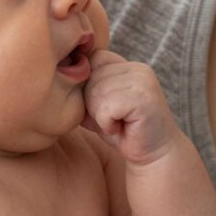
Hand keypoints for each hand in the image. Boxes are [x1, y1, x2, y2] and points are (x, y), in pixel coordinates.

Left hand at [82, 50, 181, 165]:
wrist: (154, 155)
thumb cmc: (124, 131)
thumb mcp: (98, 105)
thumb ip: (85, 88)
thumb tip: (61, 76)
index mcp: (127, 65)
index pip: (93, 60)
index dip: (90, 86)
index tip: (107, 107)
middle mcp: (137, 68)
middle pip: (91, 77)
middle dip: (94, 105)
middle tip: (114, 119)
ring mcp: (142, 81)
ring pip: (96, 93)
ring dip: (101, 116)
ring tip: (118, 123)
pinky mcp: (142, 98)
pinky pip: (105, 108)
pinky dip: (107, 124)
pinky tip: (121, 129)